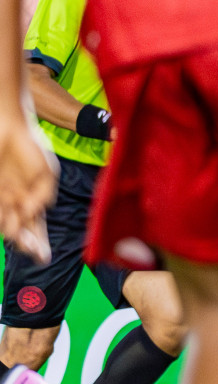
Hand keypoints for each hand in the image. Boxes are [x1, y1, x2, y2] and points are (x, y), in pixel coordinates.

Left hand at [0, 113, 55, 261]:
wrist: (7, 125)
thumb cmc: (31, 146)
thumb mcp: (47, 173)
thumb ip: (43, 195)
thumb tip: (34, 214)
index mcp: (33, 201)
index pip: (36, 228)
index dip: (39, 244)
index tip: (43, 257)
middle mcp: (15, 204)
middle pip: (19, 230)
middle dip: (25, 242)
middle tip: (28, 246)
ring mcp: (1, 197)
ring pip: (4, 222)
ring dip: (10, 230)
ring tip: (16, 231)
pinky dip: (2, 219)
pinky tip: (8, 223)